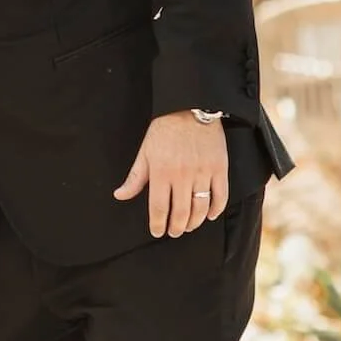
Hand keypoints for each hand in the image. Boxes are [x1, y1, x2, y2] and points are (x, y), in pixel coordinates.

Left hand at [114, 111, 228, 237]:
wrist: (190, 108)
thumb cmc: (163, 130)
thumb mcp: (145, 152)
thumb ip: (135, 178)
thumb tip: (120, 196)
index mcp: (161, 172)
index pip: (159, 209)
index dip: (158, 225)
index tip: (157, 232)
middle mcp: (182, 175)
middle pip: (180, 213)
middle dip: (176, 228)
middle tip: (173, 232)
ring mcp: (202, 172)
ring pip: (200, 209)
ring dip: (195, 222)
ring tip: (188, 226)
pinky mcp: (219, 168)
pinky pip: (220, 196)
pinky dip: (216, 210)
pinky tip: (210, 215)